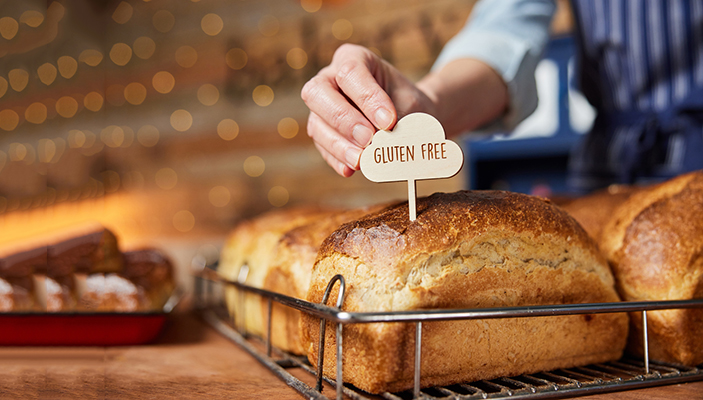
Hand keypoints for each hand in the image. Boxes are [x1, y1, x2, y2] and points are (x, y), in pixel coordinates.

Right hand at [301, 44, 435, 176]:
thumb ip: (396, 119)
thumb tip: (384, 142)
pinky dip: (336, 159)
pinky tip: (350, 169)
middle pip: (318, 93)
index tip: (388, 122)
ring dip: (338, 145)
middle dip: (343, 119)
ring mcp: (321, 107)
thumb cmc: (408, 104)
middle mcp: (329, 78)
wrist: (410, 118)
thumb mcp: (410, 104)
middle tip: (368, 139)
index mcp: (353, 58)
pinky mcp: (322, 132)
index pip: (351, 72)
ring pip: (316, 123)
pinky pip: (322, 147)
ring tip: (360, 160)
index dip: (367, 98)